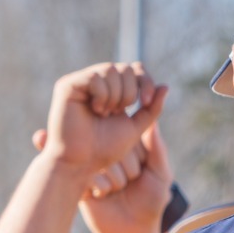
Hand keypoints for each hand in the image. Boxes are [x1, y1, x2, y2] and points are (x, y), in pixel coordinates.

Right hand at [35, 62, 168, 184]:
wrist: (82, 164)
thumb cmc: (105, 150)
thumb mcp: (136, 128)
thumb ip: (151, 109)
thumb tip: (165, 86)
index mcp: (111, 91)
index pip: (134, 69)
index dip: (145, 80)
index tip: (146, 101)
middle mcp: (96, 83)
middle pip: (125, 68)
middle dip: (129, 92)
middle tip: (117, 113)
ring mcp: (81, 83)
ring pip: (110, 69)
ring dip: (115, 96)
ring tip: (104, 114)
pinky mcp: (67, 86)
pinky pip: (94, 76)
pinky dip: (101, 95)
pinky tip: (94, 110)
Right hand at [79, 124, 173, 232]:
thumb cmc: (150, 204)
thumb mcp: (161, 175)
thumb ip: (157, 149)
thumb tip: (153, 123)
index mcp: (126, 149)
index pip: (128, 135)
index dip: (136, 154)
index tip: (141, 173)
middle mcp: (107, 155)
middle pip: (113, 146)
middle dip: (127, 169)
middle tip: (130, 186)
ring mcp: (92, 168)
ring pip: (101, 161)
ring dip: (114, 181)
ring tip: (117, 193)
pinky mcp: (81, 183)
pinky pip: (89, 176)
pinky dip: (101, 189)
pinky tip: (103, 197)